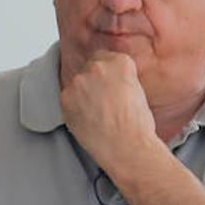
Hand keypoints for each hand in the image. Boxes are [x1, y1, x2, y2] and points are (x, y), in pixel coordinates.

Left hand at [60, 50, 160, 172]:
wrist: (127, 147)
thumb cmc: (138, 125)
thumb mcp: (139, 91)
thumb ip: (121, 78)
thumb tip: (108, 79)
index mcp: (121, 62)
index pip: (109, 56)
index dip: (111, 72)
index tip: (114, 84)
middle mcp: (98, 67)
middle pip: (91, 66)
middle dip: (97, 79)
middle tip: (106, 99)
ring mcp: (79, 82)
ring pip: (79, 81)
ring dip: (85, 91)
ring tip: (98, 111)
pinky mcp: (66, 99)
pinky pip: (69, 97)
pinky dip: (76, 105)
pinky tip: (89, 117)